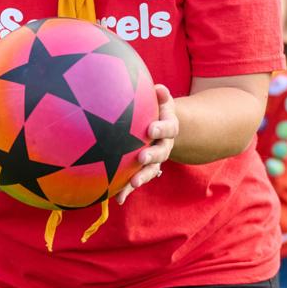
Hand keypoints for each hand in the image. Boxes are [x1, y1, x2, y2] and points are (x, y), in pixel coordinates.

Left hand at [114, 84, 177, 203]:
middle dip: (152, 156)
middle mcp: (164, 146)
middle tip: (142, 157)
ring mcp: (154, 160)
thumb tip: (158, 88)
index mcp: (169, 128)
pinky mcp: (144, 170)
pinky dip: (127, 190)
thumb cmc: (156, 110)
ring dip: (142, 177)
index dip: (161, 129)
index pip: (168, 128)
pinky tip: (118, 199)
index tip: (151, 129)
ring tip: (133, 183)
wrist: (161, 128)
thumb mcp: (161, 102)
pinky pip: (136, 180)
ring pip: (150, 171)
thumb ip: (161, 96)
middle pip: (161, 153)